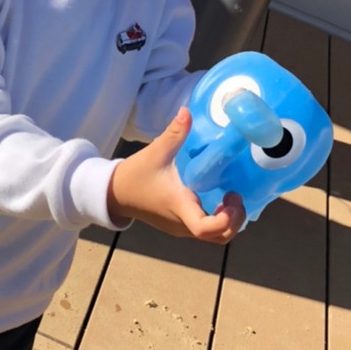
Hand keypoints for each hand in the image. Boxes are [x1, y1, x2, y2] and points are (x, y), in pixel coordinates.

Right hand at [108, 108, 244, 243]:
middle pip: (219, 238)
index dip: (225, 220)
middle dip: (235, 220)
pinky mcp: (179, 226)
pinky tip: (219, 200)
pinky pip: (206, 231)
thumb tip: (186, 111)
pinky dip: (219, 220)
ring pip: (215, 237)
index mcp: (179, 206)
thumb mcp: (155, 152)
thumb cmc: (135, 176)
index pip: (205, 229)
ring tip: (230, 196)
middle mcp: (182, 223)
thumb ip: (174, 133)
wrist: (115, 194)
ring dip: (228, 221)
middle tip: (235, 196)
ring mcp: (181, 228)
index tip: (231, 197)